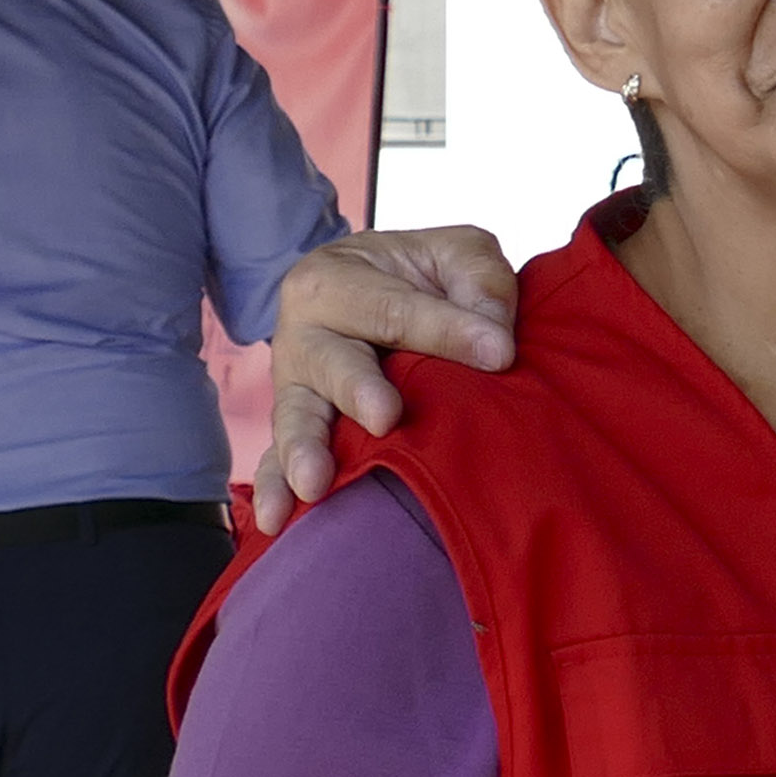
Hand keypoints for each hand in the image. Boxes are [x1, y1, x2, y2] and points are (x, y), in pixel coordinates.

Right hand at [258, 228, 518, 516]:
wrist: (382, 294)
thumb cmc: (424, 277)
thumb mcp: (458, 255)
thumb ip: (480, 280)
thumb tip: (494, 338)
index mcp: (338, 277)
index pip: (393, 308)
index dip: (446, 329)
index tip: (500, 354)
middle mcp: (304, 330)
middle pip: (330, 362)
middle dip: (357, 388)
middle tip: (385, 417)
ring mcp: (295, 384)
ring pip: (296, 415)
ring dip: (304, 450)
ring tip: (314, 483)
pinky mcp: (297, 426)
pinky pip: (277, 460)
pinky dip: (276, 489)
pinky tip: (279, 520)